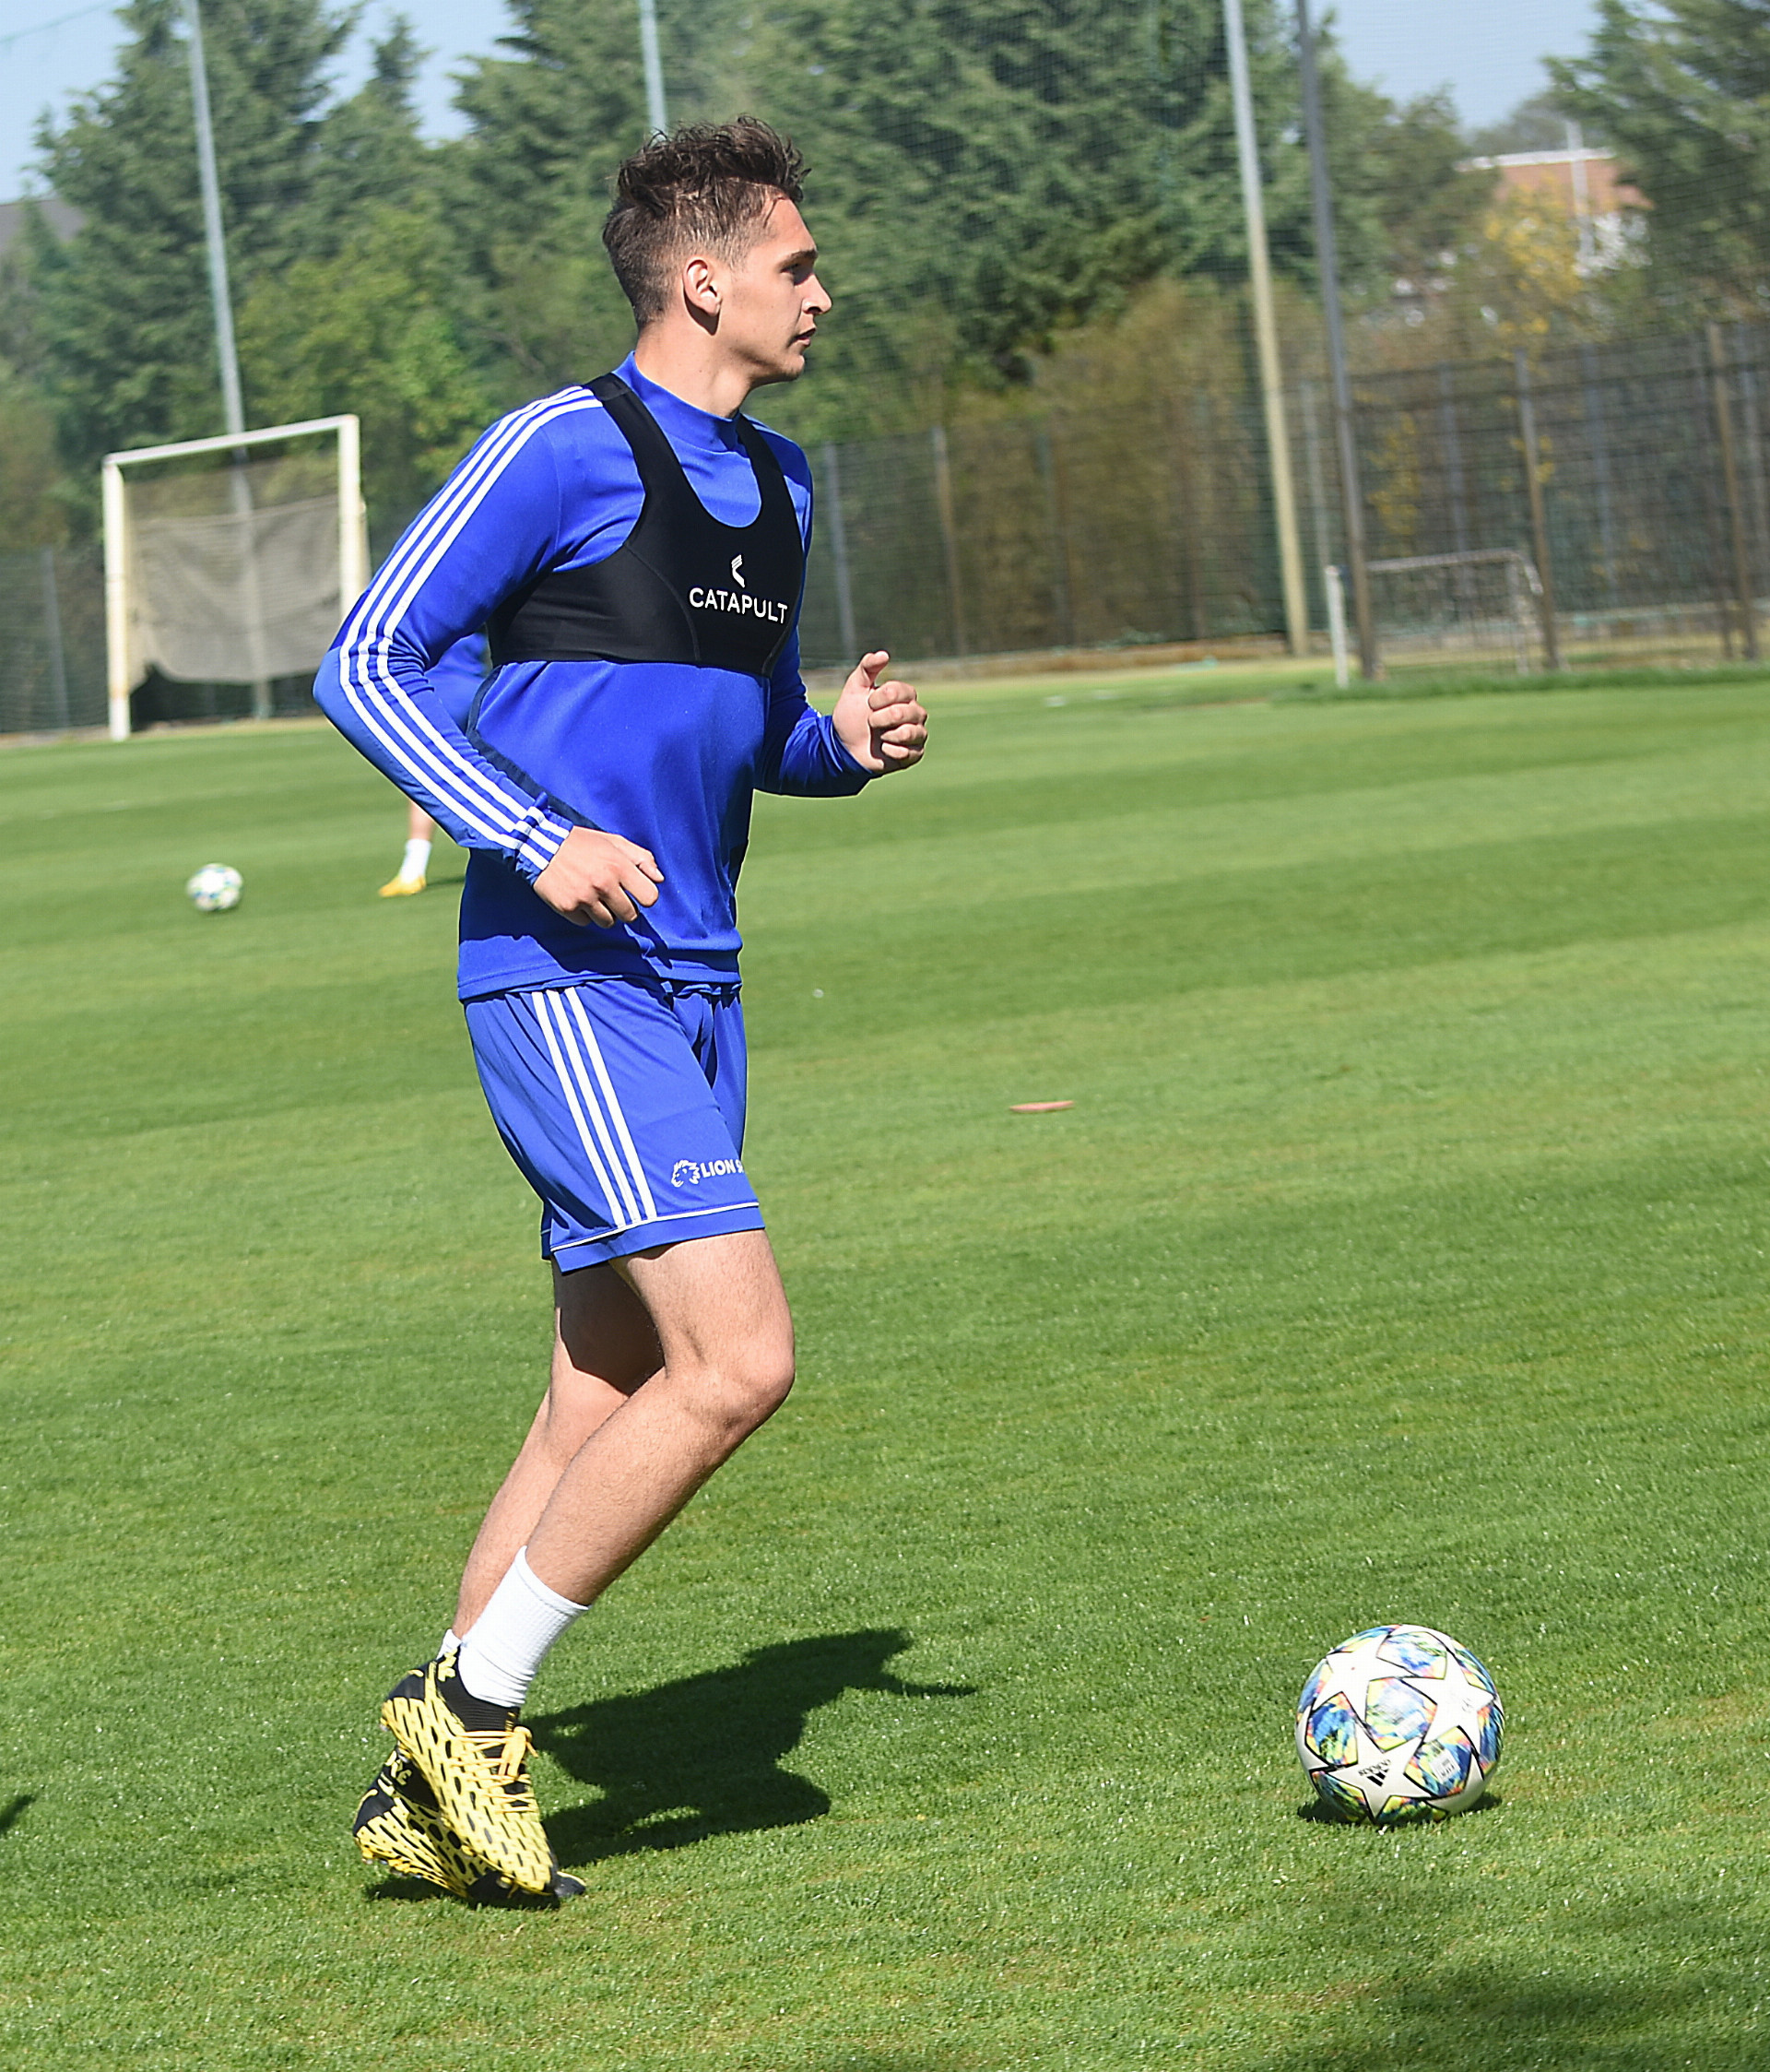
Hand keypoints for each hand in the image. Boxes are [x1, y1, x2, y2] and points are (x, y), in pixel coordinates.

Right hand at [533, 826, 662, 928]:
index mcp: (619, 866)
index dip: (644, 897)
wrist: (540, 844)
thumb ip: (641, 858)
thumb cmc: (581, 843)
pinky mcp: (567, 907)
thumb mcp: (614, 842)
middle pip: (630, 915)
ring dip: (604, 914)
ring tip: (594, 897)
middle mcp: (603, 884)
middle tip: (613, 897)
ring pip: (608, 923)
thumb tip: (659, 879)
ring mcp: (584, 897)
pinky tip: (577, 898)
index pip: (650, 898)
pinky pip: (586, 923)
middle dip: (625, 909)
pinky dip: (584, 915)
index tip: (635, 893)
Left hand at [832, 650, 927, 773]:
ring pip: (910, 733)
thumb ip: (867, 668)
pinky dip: (890, 751)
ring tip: (879, 736)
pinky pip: (907, 753)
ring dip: (887, 735)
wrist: (845, 746)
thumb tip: (884, 654)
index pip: (899, 691)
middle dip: (880, 718)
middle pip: (904, 712)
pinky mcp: (915, 754)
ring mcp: (917, 734)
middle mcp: (916, 713)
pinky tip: (883, 749)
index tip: (868, 703)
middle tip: (871, 722)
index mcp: (905, 695)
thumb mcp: (855, 688)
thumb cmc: (852, 715)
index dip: (879, 698)